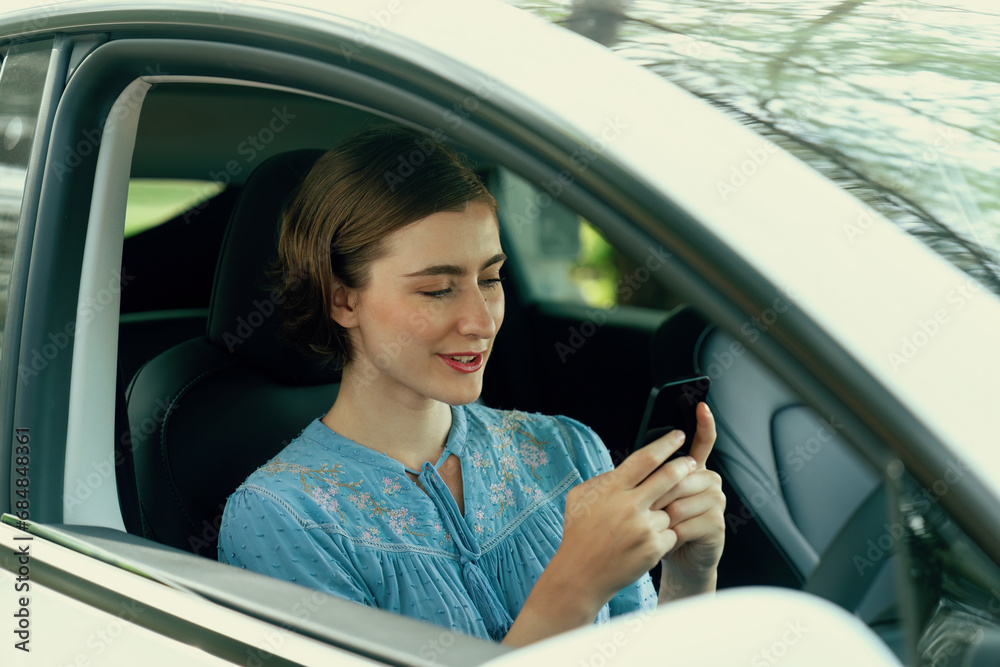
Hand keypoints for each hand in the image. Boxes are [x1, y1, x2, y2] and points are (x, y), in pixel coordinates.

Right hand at [554, 429, 697, 609]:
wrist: (581, 574)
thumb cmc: (579, 534)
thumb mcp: (579, 498)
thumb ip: (603, 480)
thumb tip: (624, 468)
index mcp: (612, 489)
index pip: (646, 458)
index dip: (666, 444)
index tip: (678, 435)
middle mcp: (629, 505)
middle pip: (668, 476)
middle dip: (684, 466)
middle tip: (692, 462)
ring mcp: (643, 527)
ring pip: (671, 508)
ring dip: (667, 511)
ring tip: (648, 521)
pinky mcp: (654, 547)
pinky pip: (671, 533)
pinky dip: (664, 535)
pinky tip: (646, 542)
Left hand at [655, 402, 724, 597]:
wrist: (676, 561)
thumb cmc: (659, 528)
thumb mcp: (651, 500)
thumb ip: (647, 479)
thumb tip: (630, 466)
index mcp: (692, 471)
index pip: (703, 442)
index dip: (704, 424)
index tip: (701, 406)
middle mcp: (708, 481)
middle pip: (681, 475)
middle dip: (658, 494)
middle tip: (648, 510)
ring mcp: (715, 502)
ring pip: (680, 499)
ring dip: (662, 516)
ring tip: (658, 527)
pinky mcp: (716, 524)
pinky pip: (686, 522)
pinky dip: (671, 533)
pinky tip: (669, 539)